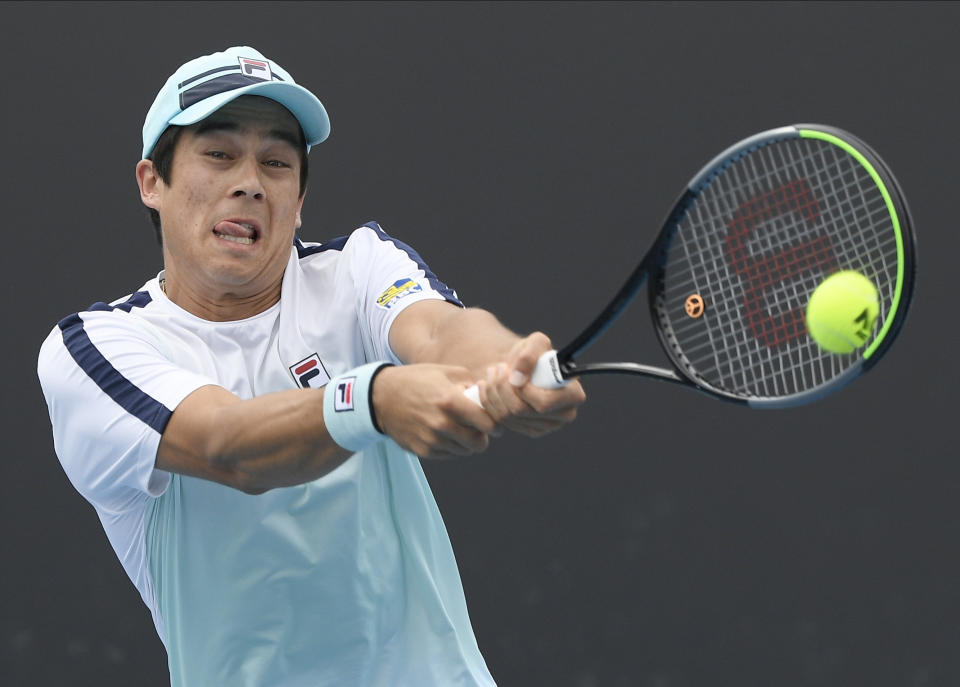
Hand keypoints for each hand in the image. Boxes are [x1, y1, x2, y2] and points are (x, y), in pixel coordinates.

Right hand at [372, 364, 498, 457]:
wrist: (381, 397)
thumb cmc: (416, 380)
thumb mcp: (444, 372)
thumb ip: (471, 382)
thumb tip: (488, 395)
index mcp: (449, 401)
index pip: (486, 424)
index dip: (495, 426)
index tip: (495, 425)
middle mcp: (441, 423)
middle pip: (478, 443)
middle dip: (482, 438)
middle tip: (479, 431)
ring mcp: (431, 439)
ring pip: (464, 451)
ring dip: (466, 443)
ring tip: (460, 430)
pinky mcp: (422, 451)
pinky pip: (448, 455)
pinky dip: (451, 448)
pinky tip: (445, 435)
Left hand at [477, 332, 585, 436]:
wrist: (526, 367)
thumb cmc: (536, 353)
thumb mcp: (536, 342)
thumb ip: (529, 355)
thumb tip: (517, 379)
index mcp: (574, 395)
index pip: (543, 403)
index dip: (522, 390)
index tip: (511, 371)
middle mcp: (565, 415)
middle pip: (521, 411)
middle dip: (501, 387)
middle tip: (496, 368)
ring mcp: (547, 426)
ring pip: (507, 417)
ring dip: (492, 392)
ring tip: (491, 374)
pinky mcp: (530, 431)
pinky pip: (501, 422)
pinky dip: (490, 403)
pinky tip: (488, 388)